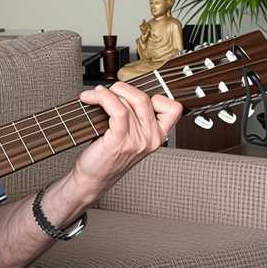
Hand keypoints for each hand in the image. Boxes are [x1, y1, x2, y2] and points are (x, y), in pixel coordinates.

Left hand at [68, 83, 182, 202]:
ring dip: (106, 93)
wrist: (93, 178)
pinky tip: (92, 98)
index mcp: (158, 136)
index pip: (174, 108)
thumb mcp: (131, 136)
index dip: (154, 96)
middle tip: (108, 92)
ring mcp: (137, 141)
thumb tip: (124, 89)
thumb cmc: (107, 156)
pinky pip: (117, 109)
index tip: (134, 96)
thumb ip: (136, 116)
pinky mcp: (120, 141)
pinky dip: (103, 98)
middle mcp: (151, 139)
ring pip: (128, 102)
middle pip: (144, 98)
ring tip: (95, 95)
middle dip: (122, 88)